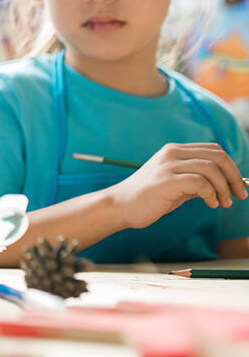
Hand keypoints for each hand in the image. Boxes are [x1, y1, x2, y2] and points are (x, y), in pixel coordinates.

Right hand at [107, 143, 248, 229]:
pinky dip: (211, 194)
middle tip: (239, 195)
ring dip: (224, 188)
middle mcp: (171, 153)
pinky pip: (200, 182)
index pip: (213, 150)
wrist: (120, 206)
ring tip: (223, 203)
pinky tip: (210, 203)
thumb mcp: (176, 184)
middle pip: (217, 156)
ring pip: (211, 169)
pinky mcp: (165, 180)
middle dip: (234, 177)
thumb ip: (196, 179)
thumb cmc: (148, 198)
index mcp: (174, 151)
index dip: (232, 167)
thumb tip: (225, 184)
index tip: (237, 186)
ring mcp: (168, 165)